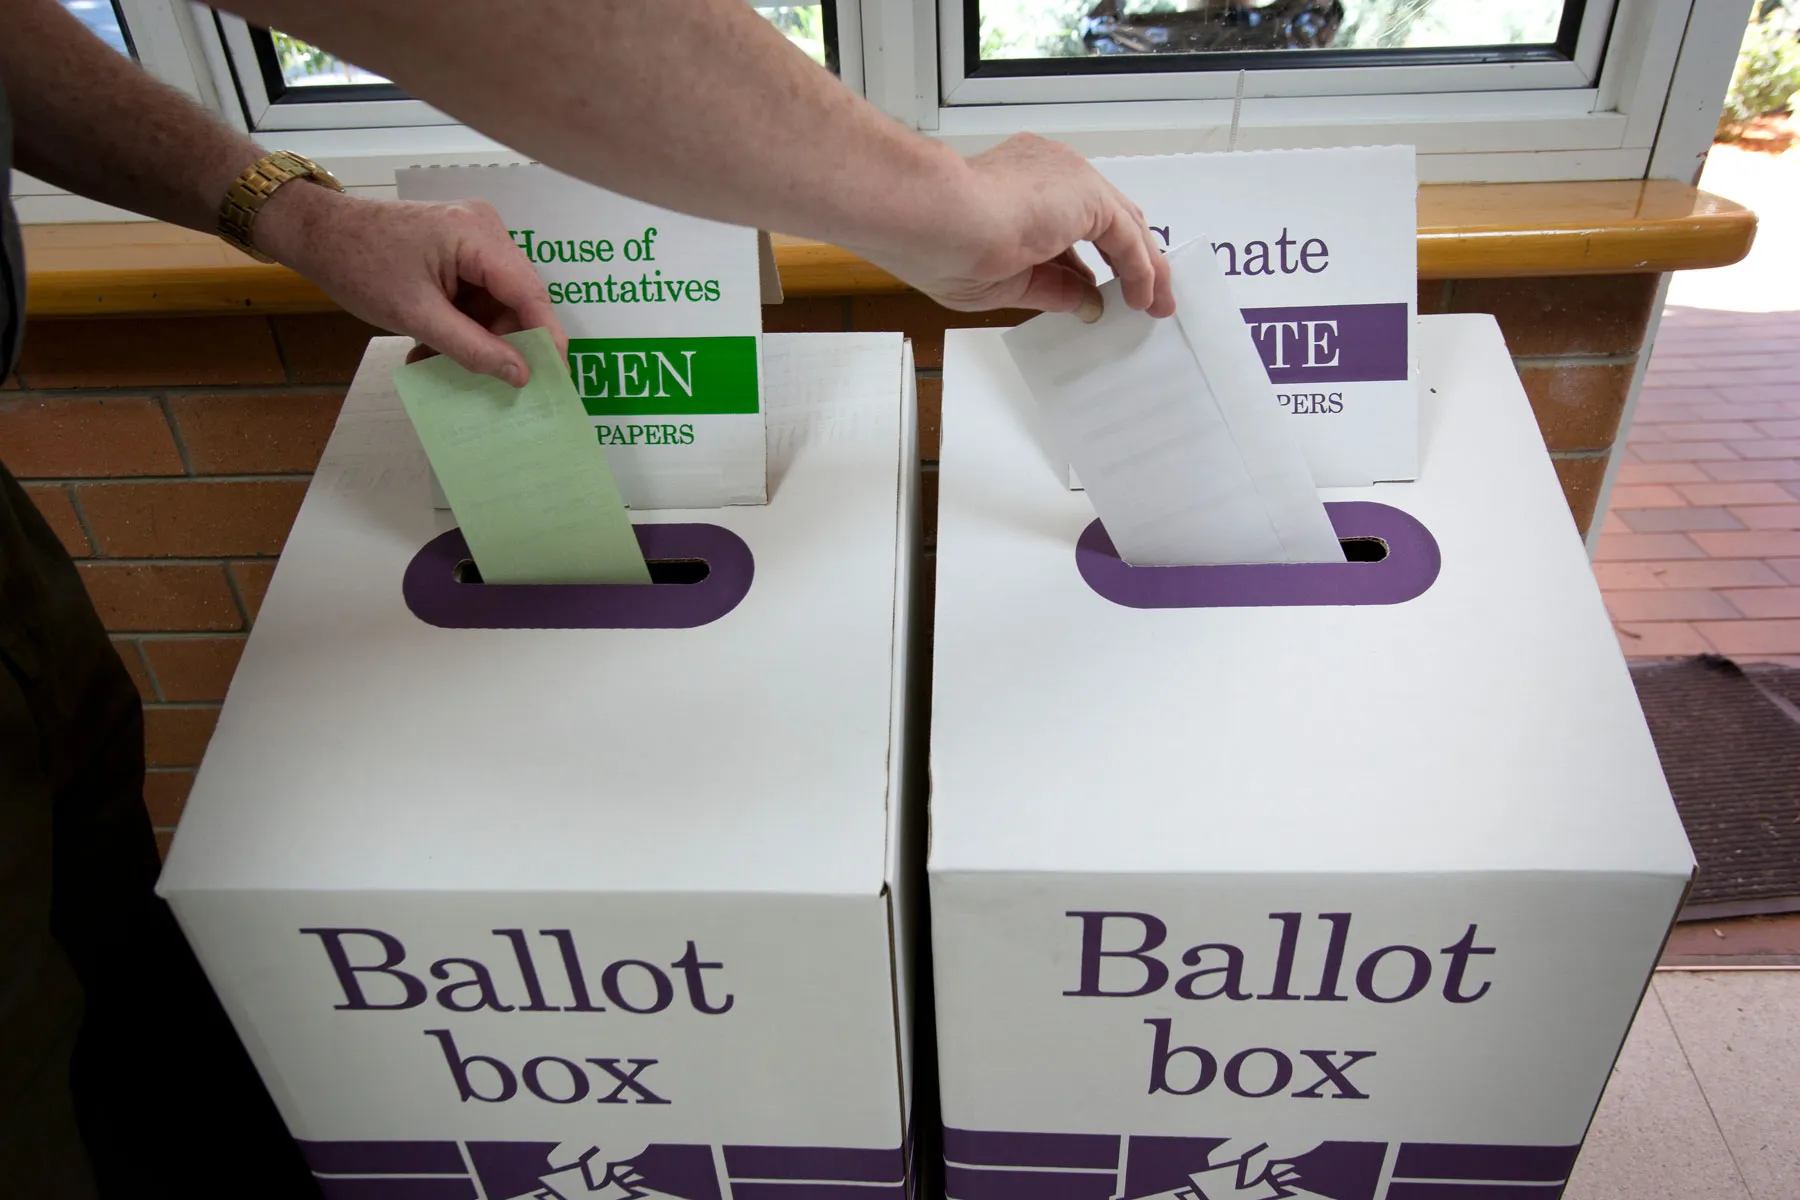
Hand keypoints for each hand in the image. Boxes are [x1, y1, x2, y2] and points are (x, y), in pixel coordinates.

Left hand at [253, 184, 564, 384]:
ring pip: (499, 301)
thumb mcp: (416, 316)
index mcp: (477, 234)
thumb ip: (473, 348)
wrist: (317, 235)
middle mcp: (485, 229)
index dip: (546, 338)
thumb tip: (520, 376)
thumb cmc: (358, 266)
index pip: (530, 292)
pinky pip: (479, 295)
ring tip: (441, 361)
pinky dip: (463, 323)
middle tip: (490, 381)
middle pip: (518, 297)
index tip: (554, 379)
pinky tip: (434, 345)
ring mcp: (473, 238)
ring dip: (478, 337)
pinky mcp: (460, 250)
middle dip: (505, 341)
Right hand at [857, 133, 1173, 321]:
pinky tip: (1145, 297)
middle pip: (1106, 218)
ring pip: (1123, 224)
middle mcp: (1050, 172)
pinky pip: (1128, 236)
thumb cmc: (940, 246)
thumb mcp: (1006, 282)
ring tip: (1156, 304)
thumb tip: (1089, 304)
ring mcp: (1070, 179)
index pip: (1069, 222)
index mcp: (1019, 183)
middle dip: (1128, 260)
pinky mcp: (1087, 195)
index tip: (1098, 292)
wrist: (932, 219)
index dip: (1088, 261)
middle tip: (1142, 297)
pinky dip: (1142, 268)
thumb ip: (1052, 288)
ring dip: (1145, 267)